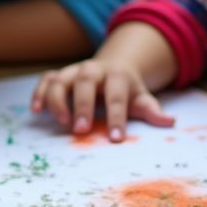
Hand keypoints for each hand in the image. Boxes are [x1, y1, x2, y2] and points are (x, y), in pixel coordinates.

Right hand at [32, 58, 174, 141]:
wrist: (113, 67)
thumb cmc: (127, 90)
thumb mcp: (142, 98)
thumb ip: (152, 110)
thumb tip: (170, 122)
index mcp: (117, 75)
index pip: (117, 95)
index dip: (117, 117)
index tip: (116, 139)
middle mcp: (93, 70)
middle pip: (85, 81)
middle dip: (83, 104)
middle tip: (81, 130)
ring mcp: (73, 71)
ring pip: (61, 79)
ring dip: (57, 99)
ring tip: (60, 122)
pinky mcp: (59, 76)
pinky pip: (46, 80)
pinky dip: (39, 93)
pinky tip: (36, 111)